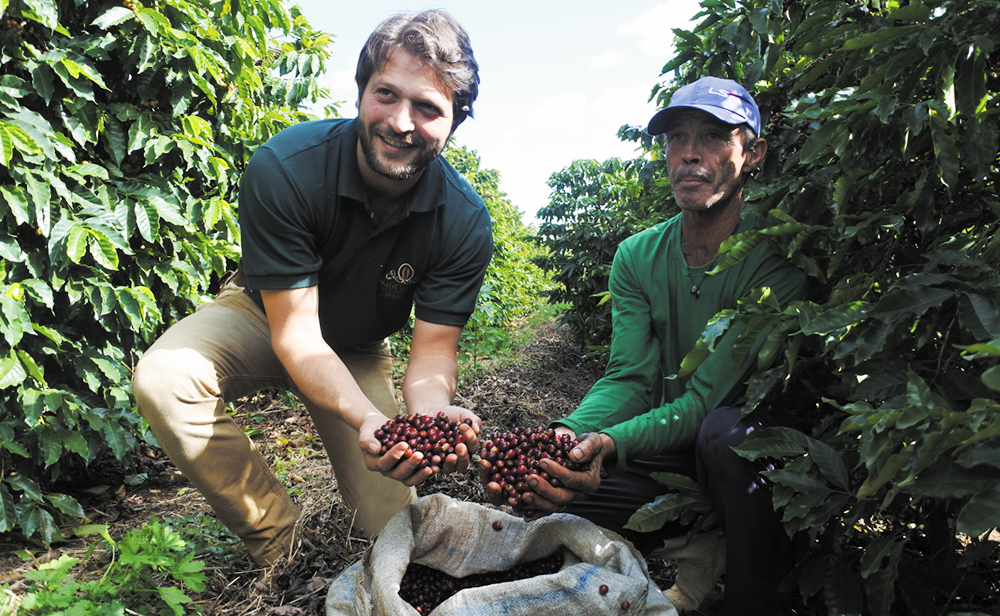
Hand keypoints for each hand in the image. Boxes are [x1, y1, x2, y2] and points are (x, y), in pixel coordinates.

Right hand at [359, 413, 433, 486]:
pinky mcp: (411, 468)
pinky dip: (429, 469)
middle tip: (420, 455)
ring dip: (421, 473)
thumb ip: (366, 440)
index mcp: (374, 464)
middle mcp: (387, 471)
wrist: (380, 426)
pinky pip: (419, 473)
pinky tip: (438, 462)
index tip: (404, 444)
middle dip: (410, 465)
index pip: (384, 463)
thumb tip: (376, 449)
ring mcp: (399, 471)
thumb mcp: (366, 431)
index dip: (394, 456)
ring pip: (410, 478)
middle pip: (399, 474)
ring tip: (432, 465)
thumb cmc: (371, 428)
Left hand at [414, 405, 480, 474]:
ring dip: (450, 463)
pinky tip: (434, 460)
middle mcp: (458, 457)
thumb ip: (473, 420)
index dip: (470, 438)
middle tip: (459, 446)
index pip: (472, 446)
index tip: (463, 427)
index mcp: (468, 447)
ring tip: (448, 456)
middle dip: (463, 456)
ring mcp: (444, 461)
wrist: (431, 412)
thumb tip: (476, 429)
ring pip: (449, 468)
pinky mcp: (431, 462)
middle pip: (463, 463)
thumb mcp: (463, 414)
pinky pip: (433, 467)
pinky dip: (434, 466)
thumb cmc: (451, 414)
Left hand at [480, 431, 615, 520]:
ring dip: (537, 502)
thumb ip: (587, 448)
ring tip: (523, 495)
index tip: (542, 461)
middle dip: (544, 490)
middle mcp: (578, 494)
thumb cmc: (590, 446)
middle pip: (562, 498)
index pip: (573, 480)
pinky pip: (546, 508)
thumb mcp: (593, 442)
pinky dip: (535, 511)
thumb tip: (574, 456)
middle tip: (530, 479)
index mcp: (589, 482)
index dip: (558, 472)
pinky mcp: (557, 500)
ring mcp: (567, 498)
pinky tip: (524, 513)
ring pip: (552, 506)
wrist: (587, 454)